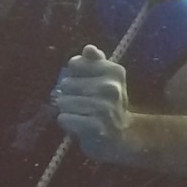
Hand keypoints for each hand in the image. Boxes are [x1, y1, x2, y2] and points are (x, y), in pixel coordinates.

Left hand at [51, 45, 138, 161]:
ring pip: (63, 102)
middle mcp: (111, 88)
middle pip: (66, 84)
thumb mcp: (107, 80)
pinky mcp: (94, 127)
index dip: (74, 76)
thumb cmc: (109, 105)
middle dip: (70, 95)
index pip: (74, 64)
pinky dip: (68, 123)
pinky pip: (64, 118)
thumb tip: (88, 48)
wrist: (122, 138)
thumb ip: (95, 62)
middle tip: (84, 105)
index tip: (86, 86)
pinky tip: (80, 126)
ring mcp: (103, 108)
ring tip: (83, 116)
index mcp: (114, 71)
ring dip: (68, 111)